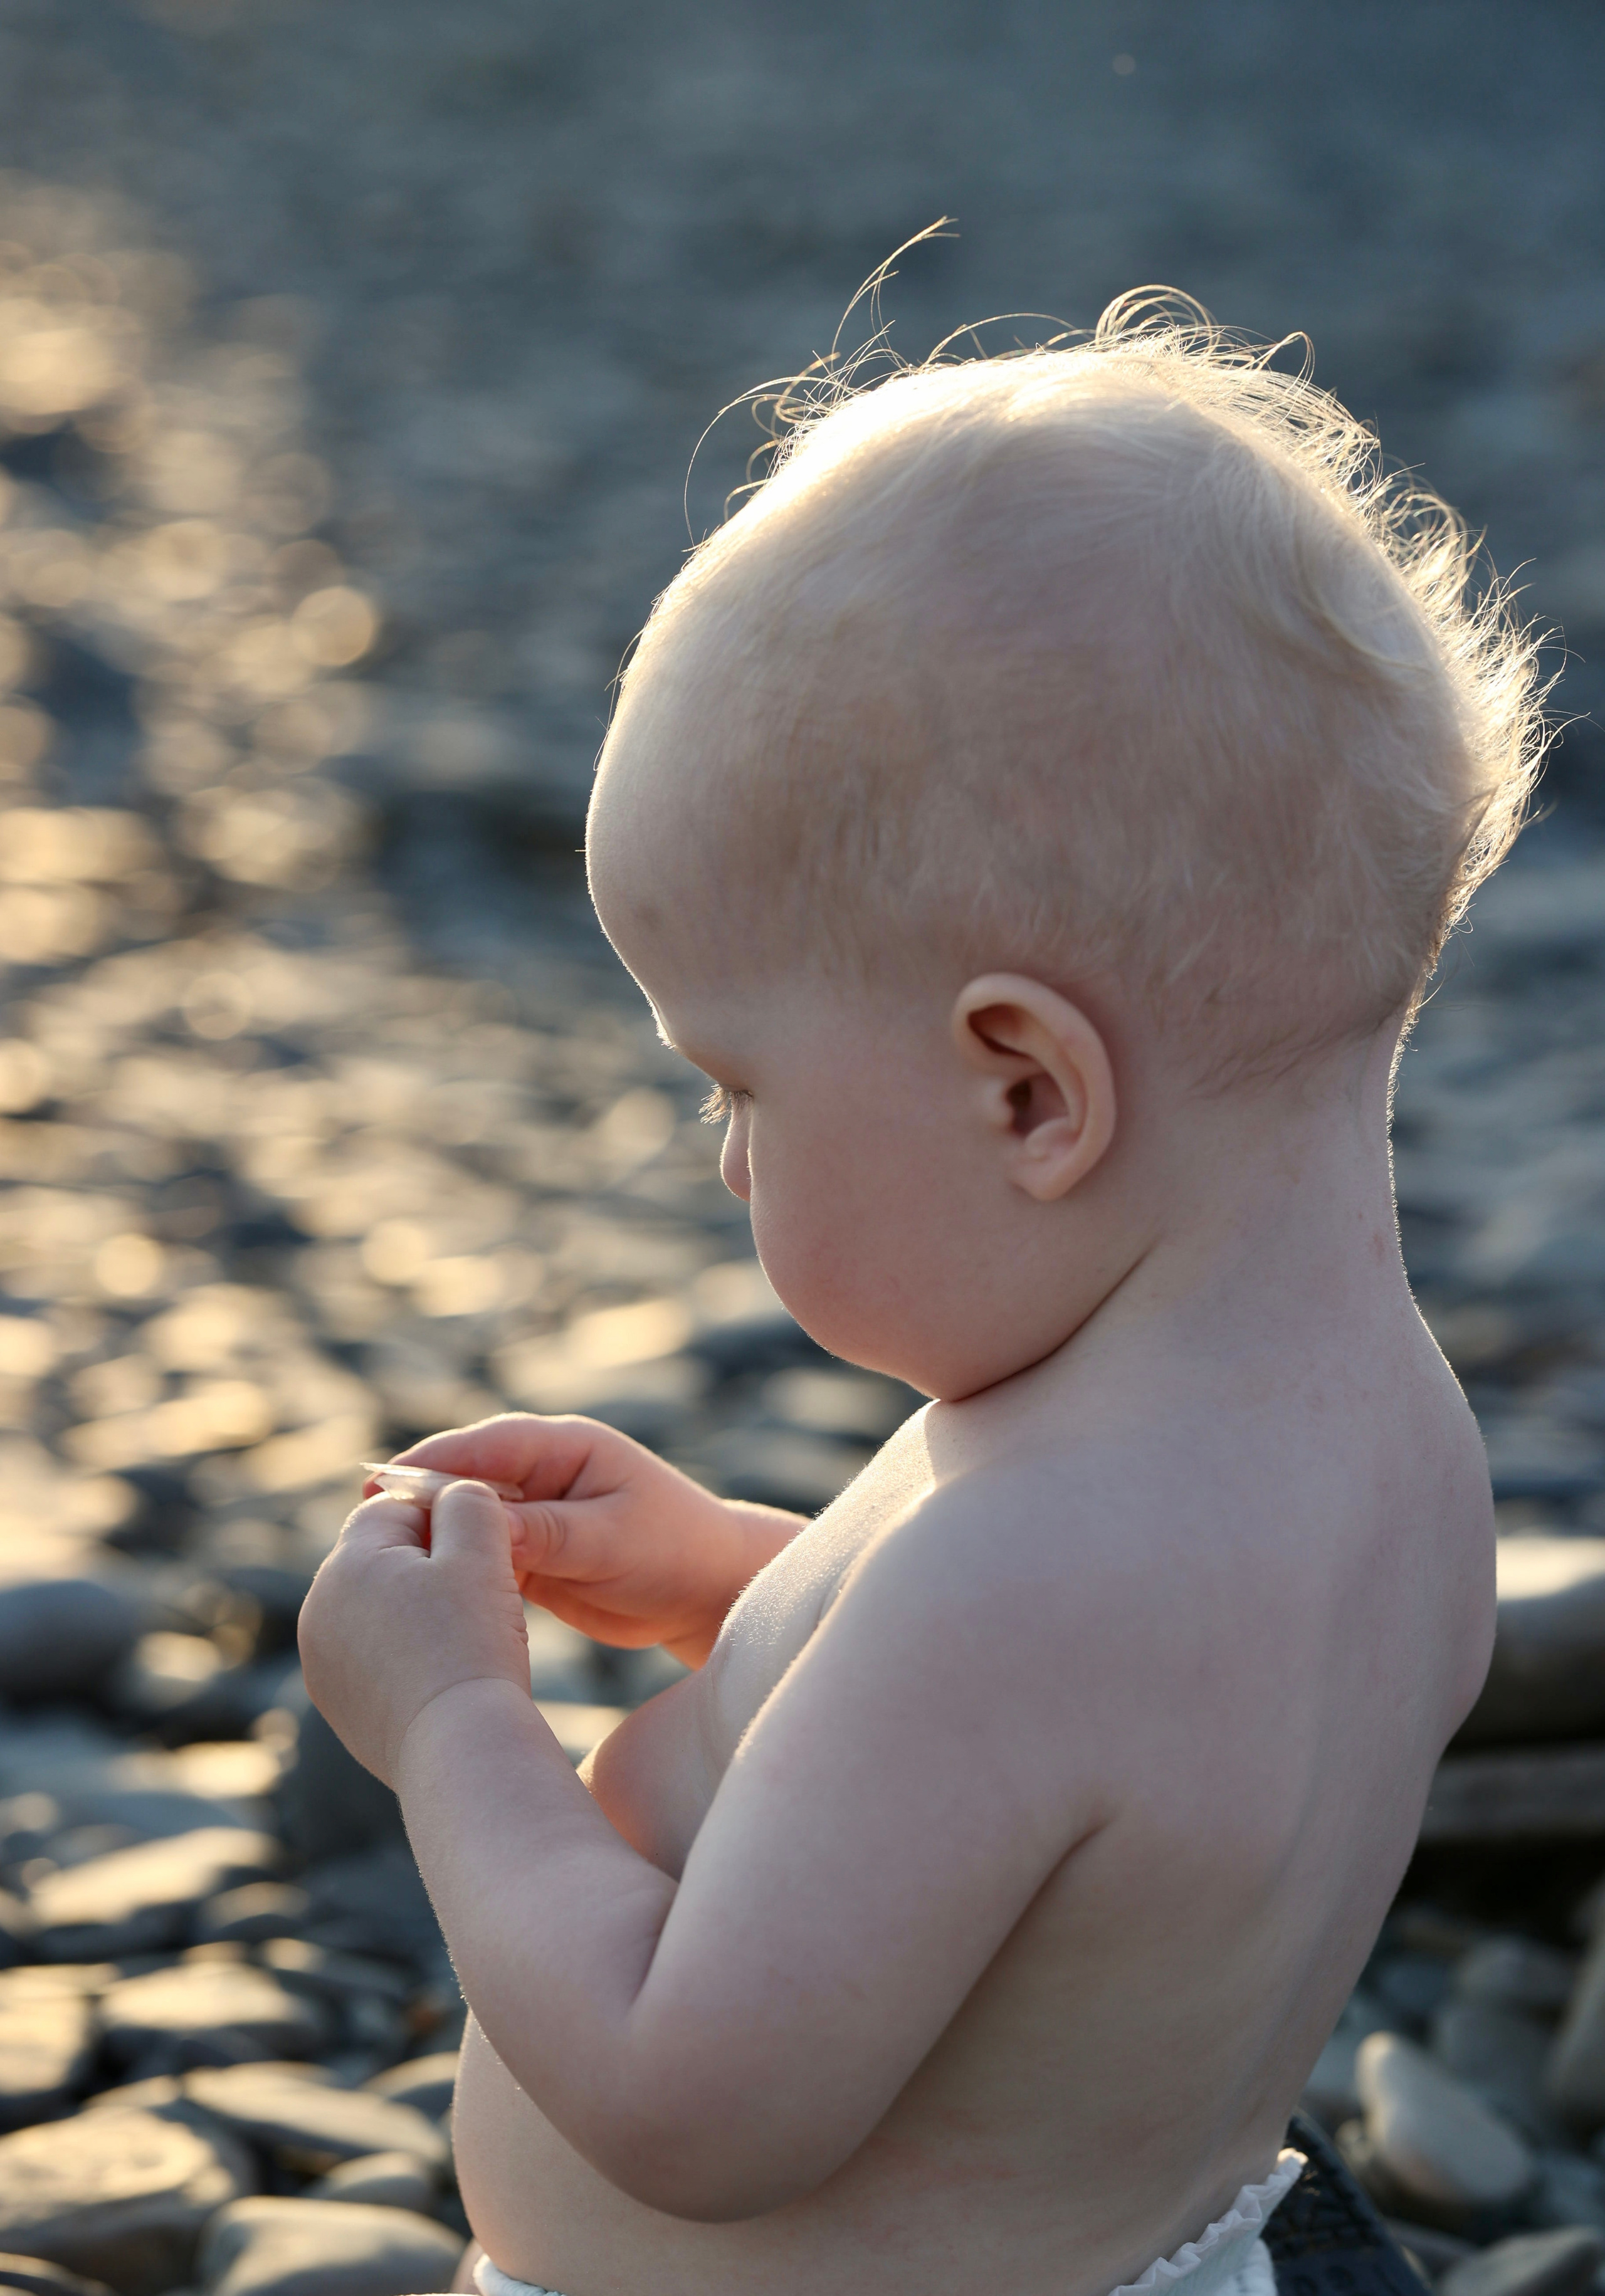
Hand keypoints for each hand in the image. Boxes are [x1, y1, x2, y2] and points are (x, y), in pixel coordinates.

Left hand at [299, 1480, 530, 1787]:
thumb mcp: (481, 1552)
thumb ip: (468, 1502)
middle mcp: (318, 1609)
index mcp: (346, 1563)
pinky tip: (444, 1672)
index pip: (393, 1507)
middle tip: (481, 1591)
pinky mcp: (338, 1705)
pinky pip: (373, 1656)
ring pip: (376, 1608)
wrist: (459, 1751)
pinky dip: (405, 1654)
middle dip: (428, 1563)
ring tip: (465, 1634)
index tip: (486, 1545)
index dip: (446, 1516)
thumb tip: (456, 1494)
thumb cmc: (472, 1645)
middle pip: (380, 1558)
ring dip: (416, 1609)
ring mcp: (321, 1662)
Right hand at [380, 1414, 802, 1665]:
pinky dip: (455, 1573)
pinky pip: (481, 1560)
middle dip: (418, 1504)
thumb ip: (546, 1532)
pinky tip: (417, 1599)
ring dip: (431, 1542)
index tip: (381, 1484)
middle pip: (465, 1482)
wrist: (712, 1593)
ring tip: (376, 1569)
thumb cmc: (676, 1550)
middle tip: (361, 1533)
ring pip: (468, 1524)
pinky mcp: (533, 1558)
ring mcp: (536, 1516)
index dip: (431, 1463)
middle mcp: (543, 1475)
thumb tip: (478, 1525)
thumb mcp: (611, 1540)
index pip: (485, 1445)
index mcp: (566, 1447)